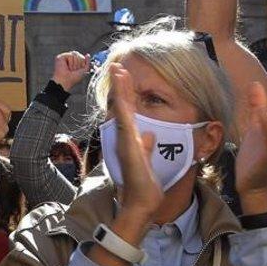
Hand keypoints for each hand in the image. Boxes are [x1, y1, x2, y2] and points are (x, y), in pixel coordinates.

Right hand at [51, 51, 90, 91]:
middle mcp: (69, 59)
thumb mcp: (84, 70)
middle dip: (79, 63)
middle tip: (73, 70)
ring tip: (70, 69)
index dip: (82, 63)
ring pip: (75, 54)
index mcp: (75, 62)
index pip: (82, 57)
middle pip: (79, 55)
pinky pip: (70, 55)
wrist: (66, 81)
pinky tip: (67, 67)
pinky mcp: (60, 57)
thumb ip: (88, 62)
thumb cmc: (74, 78)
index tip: (78, 70)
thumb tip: (87, 55)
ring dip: (75, 64)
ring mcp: (65, 57)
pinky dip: (70, 62)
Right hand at [107, 66, 163, 236]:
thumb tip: (149, 135)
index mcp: (130, 138)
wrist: (142, 201)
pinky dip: (123, 108)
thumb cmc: (146, 184)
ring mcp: (125, 141)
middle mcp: (125, 137)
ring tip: (117, 70)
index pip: (127, 110)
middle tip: (116, 65)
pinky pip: (125, 123)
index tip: (124, 75)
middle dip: (119, 85)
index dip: (125, 92)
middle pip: (121, 105)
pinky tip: (121, 95)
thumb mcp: (149, 159)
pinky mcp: (128, 147)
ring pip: (121, 109)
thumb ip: (147, 146)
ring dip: (119, 90)